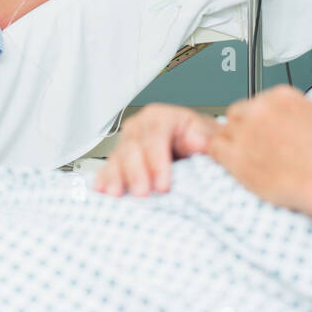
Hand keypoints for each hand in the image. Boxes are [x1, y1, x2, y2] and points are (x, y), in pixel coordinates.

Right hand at [94, 104, 217, 196]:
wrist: (195, 147)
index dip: (157, 161)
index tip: (163, 185)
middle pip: (133, 147)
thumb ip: (204, 136)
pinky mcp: (119, 159)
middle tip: (142, 193)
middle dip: (136, 172)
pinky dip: (104, 179)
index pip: (155, 135)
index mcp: (161, 117)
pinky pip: (107, 167)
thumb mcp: (208, 133)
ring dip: (116, 177)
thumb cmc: (200, 142)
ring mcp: (126, 142)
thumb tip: (199, 141)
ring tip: (117, 194)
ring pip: (117, 157)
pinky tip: (103, 190)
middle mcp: (140, 127)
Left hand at [208, 85, 311, 214]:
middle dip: (245, 126)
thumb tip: (308, 112)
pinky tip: (226, 161)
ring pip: (225, 129)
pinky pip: (215, 148)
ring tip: (244, 155)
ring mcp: (246, 132)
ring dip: (232, 141)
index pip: (261, 100)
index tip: (267, 128)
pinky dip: (218, 154)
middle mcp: (261, 110)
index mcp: (282, 97)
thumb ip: (311, 108)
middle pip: (239, 112)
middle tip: (255, 142)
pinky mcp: (236, 157)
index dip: (264, 117)